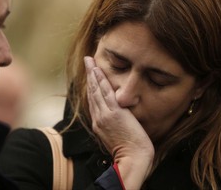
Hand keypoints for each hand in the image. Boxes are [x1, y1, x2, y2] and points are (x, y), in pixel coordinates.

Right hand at [84, 56, 153, 188]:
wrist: (133, 158)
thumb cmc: (128, 150)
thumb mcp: (114, 137)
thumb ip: (111, 125)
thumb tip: (114, 117)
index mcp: (99, 124)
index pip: (93, 101)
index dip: (91, 87)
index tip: (90, 77)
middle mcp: (98, 118)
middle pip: (92, 93)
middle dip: (89, 76)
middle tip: (87, 61)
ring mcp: (105, 115)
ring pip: (97, 91)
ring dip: (93, 74)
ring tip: (90, 61)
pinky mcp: (114, 113)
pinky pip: (106, 93)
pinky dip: (101, 81)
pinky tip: (98, 70)